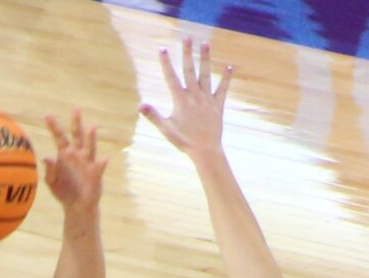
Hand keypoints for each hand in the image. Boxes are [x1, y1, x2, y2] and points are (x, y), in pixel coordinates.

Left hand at [42, 110, 107, 214]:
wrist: (77, 206)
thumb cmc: (63, 192)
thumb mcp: (52, 182)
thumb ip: (49, 170)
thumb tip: (46, 157)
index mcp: (64, 154)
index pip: (59, 137)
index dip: (54, 127)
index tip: (47, 115)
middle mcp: (77, 154)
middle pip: (77, 135)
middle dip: (76, 123)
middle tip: (76, 109)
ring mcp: (88, 162)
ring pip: (90, 147)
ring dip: (91, 138)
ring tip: (92, 128)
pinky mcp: (96, 174)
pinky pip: (99, 168)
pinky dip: (101, 164)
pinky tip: (104, 160)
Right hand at [138, 39, 230, 161]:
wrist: (206, 150)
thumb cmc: (184, 141)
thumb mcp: (166, 129)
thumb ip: (153, 116)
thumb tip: (140, 105)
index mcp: (180, 100)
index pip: (171, 77)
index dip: (166, 63)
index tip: (162, 49)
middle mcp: (194, 96)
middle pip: (190, 70)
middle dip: (187, 53)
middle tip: (187, 37)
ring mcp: (207, 99)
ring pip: (206, 74)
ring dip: (206, 58)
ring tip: (205, 44)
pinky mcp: (217, 105)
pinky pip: (222, 89)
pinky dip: (226, 78)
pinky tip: (228, 67)